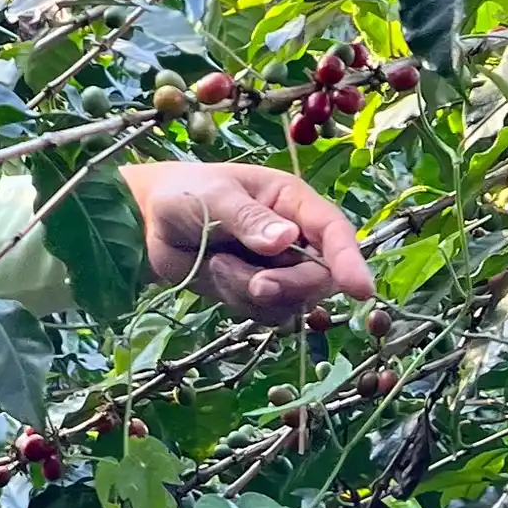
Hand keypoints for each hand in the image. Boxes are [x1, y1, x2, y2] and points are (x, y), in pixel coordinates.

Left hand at [117, 162, 373, 322]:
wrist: (147, 223)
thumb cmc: (184, 194)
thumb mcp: (213, 198)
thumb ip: (249, 219)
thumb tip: (287, 240)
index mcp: (293, 201)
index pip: (334, 232)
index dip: (350, 261)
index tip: (360, 291)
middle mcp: (295, 236)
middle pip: (319, 277)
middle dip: (289, 286)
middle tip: (255, 284)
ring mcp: (278, 268)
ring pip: (292, 300)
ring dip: (253, 291)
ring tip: (218, 264)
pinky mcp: (258, 292)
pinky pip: (266, 313)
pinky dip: (240, 301)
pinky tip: (216, 274)